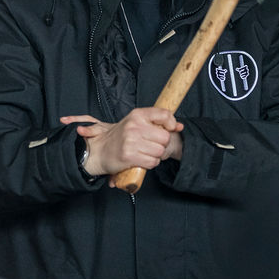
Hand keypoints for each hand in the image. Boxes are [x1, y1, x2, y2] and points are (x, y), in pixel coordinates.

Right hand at [61, 108, 183, 179]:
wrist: (100, 150)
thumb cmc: (121, 136)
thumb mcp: (137, 122)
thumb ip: (158, 122)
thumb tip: (179, 126)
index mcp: (137, 114)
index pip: (164, 114)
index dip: (171, 123)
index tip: (170, 128)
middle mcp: (134, 126)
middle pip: (165, 137)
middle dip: (162, 144)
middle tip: (152, 145)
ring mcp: (131, 141)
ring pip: (159, 151)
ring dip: (156, 155)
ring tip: (146, 153)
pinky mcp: (129, 156)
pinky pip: (152, 162)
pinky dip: (150, 163)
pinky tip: (142, 159)